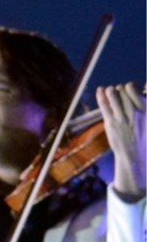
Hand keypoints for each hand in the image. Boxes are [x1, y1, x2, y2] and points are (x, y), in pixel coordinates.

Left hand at [96, 82, 145, 199]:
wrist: (135, 155)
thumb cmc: (143, 137)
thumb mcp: (146, 120)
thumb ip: (144, 107)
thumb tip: (142, 93)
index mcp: (145, 108)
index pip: (133, 89)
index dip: (129, 87)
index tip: (128, 88)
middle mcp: (134, 111)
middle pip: (123, 90)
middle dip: (119, 89)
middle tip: (118, 92)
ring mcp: (121, 117)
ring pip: (113, 95)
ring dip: (110, 91)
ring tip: (110, 92)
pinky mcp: (111, 123)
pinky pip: (104, 106)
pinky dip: (101, 96)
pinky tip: (100, 90)